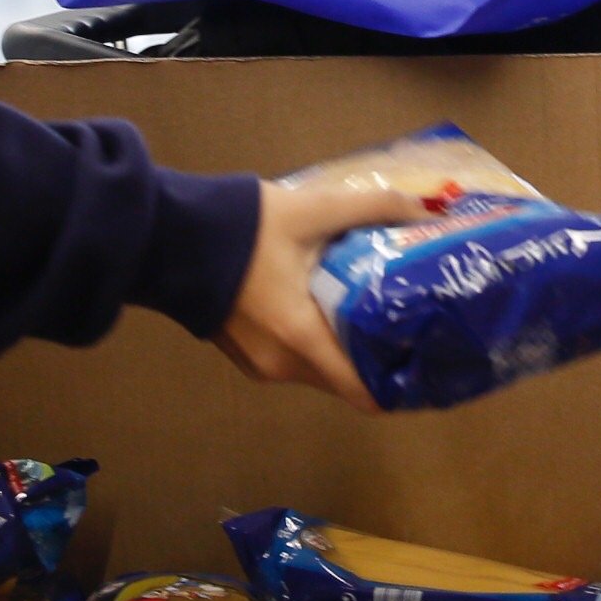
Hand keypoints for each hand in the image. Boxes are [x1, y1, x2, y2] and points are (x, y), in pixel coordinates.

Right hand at [215, 178, 435, 409]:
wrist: (168, 234)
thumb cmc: (241, 227)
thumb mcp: (314, 208)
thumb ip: (374, 207)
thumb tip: (429, 209)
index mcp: (301, 340)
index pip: (364, 393)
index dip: (402, 385)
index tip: (431, 364)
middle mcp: (282, 365)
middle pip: (347, 379)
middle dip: (381, 358)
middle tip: (415, 326)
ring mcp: (260, 364)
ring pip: (322, 368)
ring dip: (348, 348)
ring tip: (381, 312)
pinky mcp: (245, 354)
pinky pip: (296, 359)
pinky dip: (319, 343)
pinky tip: (334, 308)